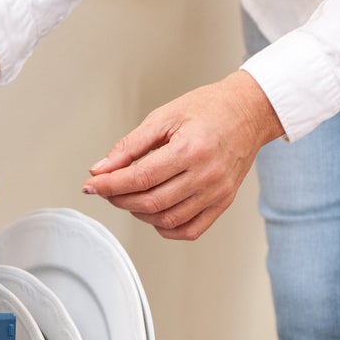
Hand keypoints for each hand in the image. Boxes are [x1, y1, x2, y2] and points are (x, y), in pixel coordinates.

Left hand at [83, 70, 283, 239]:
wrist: (249, 111)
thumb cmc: (209, 108)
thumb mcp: (163, 117)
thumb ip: (130, 146)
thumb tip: (101, 169)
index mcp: (191, 149)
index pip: (140, 178)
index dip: (109, 185)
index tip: (91, 185)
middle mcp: (207, 175)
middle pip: (151, 202)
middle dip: (119, 199)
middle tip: (106, 189)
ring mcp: (217, 192)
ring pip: (167, 220)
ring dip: (139, 213)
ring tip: (128, 196)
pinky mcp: (223, 202)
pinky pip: (190, 230)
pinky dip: (165, 227)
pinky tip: (153, 212)